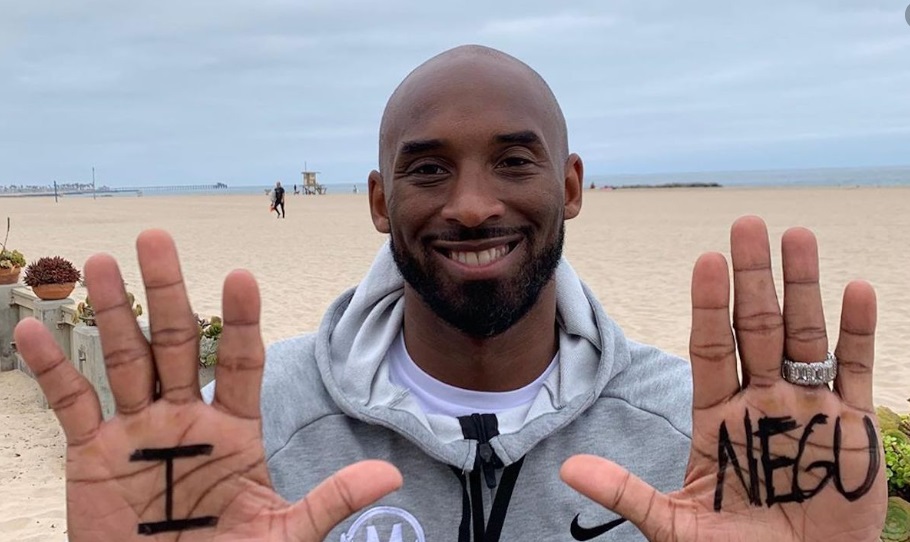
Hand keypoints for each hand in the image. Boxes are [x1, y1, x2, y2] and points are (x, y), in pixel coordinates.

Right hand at [14, 230, 400, 541]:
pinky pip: (70, 402)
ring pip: (124, 358)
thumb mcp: (282, 534)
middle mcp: (185, 417)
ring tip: (101, 262)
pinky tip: (34, 327)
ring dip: (111, 311)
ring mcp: (137, 429)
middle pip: (175, 342)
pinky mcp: (92, 453)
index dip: (239, 321)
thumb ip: (329, 500)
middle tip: (157, 238)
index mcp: (235, 429)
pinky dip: (51, 367)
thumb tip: (390, 475)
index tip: (241, 277)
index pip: (239, 362)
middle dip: (166, 292)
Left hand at [561, 216, 886, 540]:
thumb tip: (569, 468)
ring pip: (803, 337)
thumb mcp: (676, 525)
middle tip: (748, 224)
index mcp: (717, 416)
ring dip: (802, 288)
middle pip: (755, 328)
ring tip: (797, 237)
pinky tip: (854, 289)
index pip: (710, 348)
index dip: (707, 305)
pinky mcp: (852, 426)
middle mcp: (761, 402)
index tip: (705, 260)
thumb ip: (627, 492)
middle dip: (752, 279)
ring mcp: (807, 409)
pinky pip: (854, 370)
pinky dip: (857, 332)